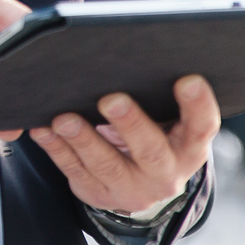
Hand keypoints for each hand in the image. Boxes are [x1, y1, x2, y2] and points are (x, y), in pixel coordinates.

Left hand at [29, 74, 219, 214]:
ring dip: (83, 139)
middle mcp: (165, 173)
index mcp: (189, 148)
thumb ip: (158, 95)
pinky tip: (43, 130)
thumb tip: (135, 51)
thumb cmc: (152, 134)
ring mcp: (132, 188)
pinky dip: (56, 149)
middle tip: (111, 99)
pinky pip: (75, 171)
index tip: (188, 79)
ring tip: (64, 118)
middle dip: (131, 124)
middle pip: (151, 150)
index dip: (198, 104)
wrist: (139, 184)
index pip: (201, 127)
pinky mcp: (98, 193)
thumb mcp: (168, 121)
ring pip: (107, 164)